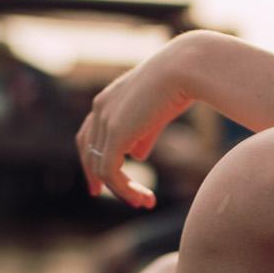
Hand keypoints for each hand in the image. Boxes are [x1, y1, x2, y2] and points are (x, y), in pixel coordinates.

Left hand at [75, 34, 202, 208]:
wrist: (185, 69)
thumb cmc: (178, 85)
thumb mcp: (156, 113)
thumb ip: (143, 134)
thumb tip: (137, 156)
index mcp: (107, 100)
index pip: (88, 136)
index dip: (92, 160)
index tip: (99, 184)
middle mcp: (100, 109)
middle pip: (88, 152)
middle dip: (97, 178)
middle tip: (102, 197)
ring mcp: (105, 120)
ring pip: (100, 167)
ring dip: (121, 189)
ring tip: (143, 202)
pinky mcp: (116, 133)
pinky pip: (110, 171)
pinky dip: (124, 189)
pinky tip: (142, 198)